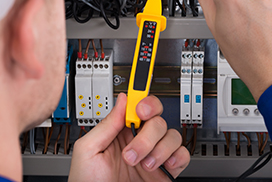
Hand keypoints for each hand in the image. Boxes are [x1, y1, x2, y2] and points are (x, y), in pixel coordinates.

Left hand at [69, 93, 188, 181]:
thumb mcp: (88, 151)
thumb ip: (106, 124)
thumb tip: (122, 99)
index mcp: (119, 133)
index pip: (137, 108)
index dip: (142, 101)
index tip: (141, 108)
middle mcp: (138, 141)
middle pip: (157, 119)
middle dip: (147, 134)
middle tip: (133, 151)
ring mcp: (153, 156)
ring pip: (171, 134)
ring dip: (157, 149)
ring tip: (142, 164)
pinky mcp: (166, 172)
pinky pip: (183, 155)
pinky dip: (177, 157)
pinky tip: (163, 165)